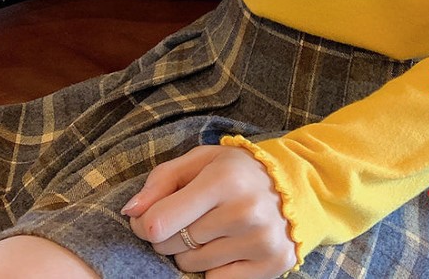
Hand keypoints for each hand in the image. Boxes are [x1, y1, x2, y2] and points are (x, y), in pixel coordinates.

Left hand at [122, 143, 298, 278]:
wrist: (298, 183)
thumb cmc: (240, 171)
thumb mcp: (202, 160)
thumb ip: (162, 180)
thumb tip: (130, 211)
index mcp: (223, 180)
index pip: (159, 223)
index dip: (146, 224)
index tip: (152, 217)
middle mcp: (243, 211)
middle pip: (172, 245)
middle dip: (171, 235)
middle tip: (191, 218)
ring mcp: (259, 241)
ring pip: (191, 266)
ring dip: (192, 252)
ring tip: (214, 229)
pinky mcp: (270, 265)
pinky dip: (214, 269)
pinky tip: (230, 246)